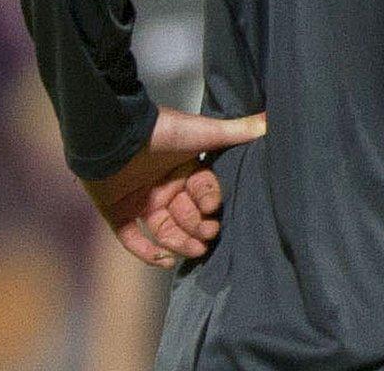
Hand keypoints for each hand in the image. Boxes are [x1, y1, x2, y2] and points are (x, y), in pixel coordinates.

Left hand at [82, 106, 266, 269]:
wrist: (113, 133)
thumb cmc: (159, 130)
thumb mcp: (201, 131)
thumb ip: (235, 131)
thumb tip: (271, 121)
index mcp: (182, 168)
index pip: (202, 193)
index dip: (209, 201)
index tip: (212, 206)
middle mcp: (162, 186)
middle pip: (186, 216)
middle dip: (199, 226)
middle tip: (207, 234)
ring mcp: (139, 199)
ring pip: (165, 231)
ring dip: (181, 243)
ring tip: (195, 250)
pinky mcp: (116, 211)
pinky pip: (132, 239)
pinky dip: (146, 253)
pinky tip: (164, 261)